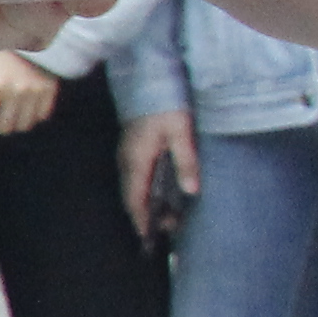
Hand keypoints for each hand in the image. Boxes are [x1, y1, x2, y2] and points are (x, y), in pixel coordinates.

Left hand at [0, 50, 58, 140]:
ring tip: (11, 114)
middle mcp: (14, 91)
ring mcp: (35, 91)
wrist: (30, 27)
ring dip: (15, 123)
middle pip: (5, 128)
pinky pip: (42, 115)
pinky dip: (33, 115)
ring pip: (24, 124)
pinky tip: (27, 107)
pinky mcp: (51, 88)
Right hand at [120, 106, 198, 241]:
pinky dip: (145, 189)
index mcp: (137, 160)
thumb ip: (186, 161)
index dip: (141, 220)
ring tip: (168, 213)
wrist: (147, 79)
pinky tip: (160, 191)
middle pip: (131, 196)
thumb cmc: (165, 104)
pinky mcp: (131, 148)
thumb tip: (191, 190)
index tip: (149, 238)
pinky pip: (134, 176)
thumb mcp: (181, 131)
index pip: (135, 198)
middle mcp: (127, 160)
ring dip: (146, 202)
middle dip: (146, 215)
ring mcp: (126, 154)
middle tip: (168, 227)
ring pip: (132, 187)